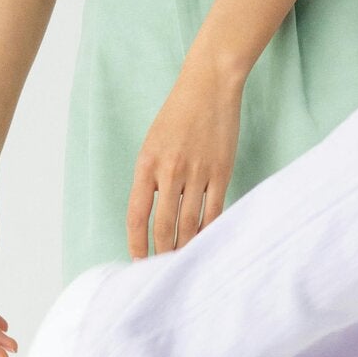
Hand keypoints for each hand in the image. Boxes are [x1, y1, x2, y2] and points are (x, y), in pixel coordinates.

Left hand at [127, 60, 242, 257]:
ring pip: (190, 223)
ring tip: (183, 262)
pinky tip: (206, 242)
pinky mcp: (221, 171)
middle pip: (164, 225)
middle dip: (162, 252)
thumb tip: (152, 214)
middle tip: (162, 270)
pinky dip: (209, 230)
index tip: (138, 259)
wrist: (209, 86)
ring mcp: (197, 172)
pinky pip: (214, 210)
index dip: (136, 242)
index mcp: (147, 163)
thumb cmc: (178, 114)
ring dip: (185, 246)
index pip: (137, 214)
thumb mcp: (153, 143)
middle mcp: (170, 170)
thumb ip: (150, 177)